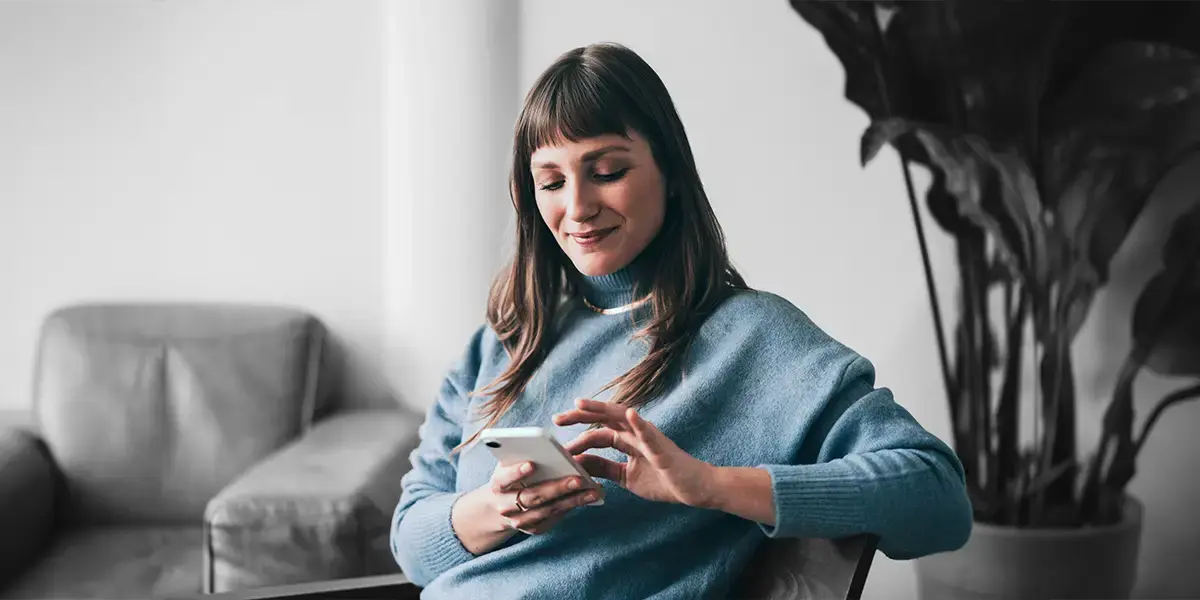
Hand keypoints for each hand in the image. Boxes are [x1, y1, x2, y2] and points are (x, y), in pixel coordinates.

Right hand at [451, 460, 601, 554]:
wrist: (503, 503)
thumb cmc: (513, 475)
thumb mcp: (511, 463)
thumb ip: (523, 455)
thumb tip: (551, 447)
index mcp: (498, 484)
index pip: (505, 478)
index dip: (516, 472)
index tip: (531, 464)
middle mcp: (505, 505)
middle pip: (532, 497)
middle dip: (556, 488)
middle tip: (578, 479)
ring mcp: (519, 520)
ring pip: (547, 510)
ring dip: (572, 500)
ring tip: (593, 490)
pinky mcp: (534, 528)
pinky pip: (554, 518)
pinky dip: (571, 508)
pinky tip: (587, 498)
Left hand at [555, 398, 716, 507]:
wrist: (695, 489)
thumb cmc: (664, 480)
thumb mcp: (626, 477)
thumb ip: (605, 468)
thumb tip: (580, 463)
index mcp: (628, 440)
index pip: (598, 431)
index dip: (578, 432)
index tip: (556, 433)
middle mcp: (636, 433)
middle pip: (604, 418)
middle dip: (580, 416)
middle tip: (557, 417)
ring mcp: (649, 438)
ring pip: (623, 418)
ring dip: (601, 410)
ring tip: (581, 404)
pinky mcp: (662, 448)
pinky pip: (650, 433)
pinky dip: (640, 423)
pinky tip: (631, 414)